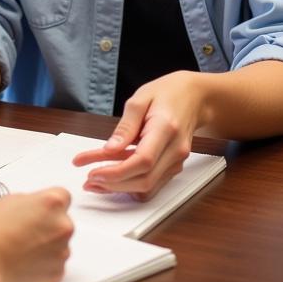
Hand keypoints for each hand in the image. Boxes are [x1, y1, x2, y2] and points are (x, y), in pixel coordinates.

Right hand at [0, 189, 72, 281]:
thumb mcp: (9, 200)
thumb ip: (31, 201)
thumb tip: (36, 208)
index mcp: (53, 203)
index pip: (64, 196)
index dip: (50, 203)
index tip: (42, 209)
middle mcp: (63, 226)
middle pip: (63, 221)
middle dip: (49, 224)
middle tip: (27, 228)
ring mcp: (62, 251)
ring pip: (60, 243)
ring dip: (48, 244)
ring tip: (23, 246)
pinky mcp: (58, 273)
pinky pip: (55, 263)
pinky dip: (45, 262)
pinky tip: (25, 259)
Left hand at [73, 71, 205, 199]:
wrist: (194, 97)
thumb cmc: (166, 93)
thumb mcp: (140, 99)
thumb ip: (125, 126)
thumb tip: (109, 149)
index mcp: (166, 128)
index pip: (143, 161)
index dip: (116, 172)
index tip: (93, 173)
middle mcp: (175, 150)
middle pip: (144, 179)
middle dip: (113, 184)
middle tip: (88, 180)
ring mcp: (177, 161)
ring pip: (148, 186)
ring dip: (119, 188)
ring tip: (94, 181)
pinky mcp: (173, 166)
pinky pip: (152, 183)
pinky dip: (131, 184)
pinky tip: (113, 178)